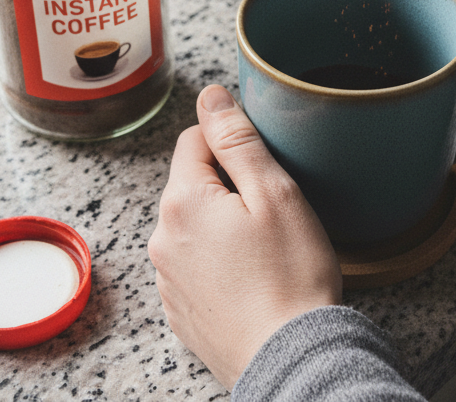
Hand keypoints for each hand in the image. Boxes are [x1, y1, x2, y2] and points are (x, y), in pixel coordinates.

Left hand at [148, 85, 341, 387]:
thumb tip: (210, 96)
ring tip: (266, 248)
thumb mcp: (273, 191)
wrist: (292, 360)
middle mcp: (163, 239)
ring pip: (195, 225)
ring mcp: (169, 280)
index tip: (263, 167)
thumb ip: (236, 138)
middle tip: (273, 210)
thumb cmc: (290, 274)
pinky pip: (197, 265)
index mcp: (182, 202)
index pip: (194, 140)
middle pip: (192, 183)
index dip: (233, 144)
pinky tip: (254, 278)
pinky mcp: (182, 312)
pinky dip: (220, 262)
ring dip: (223, 224)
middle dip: (229, 185)